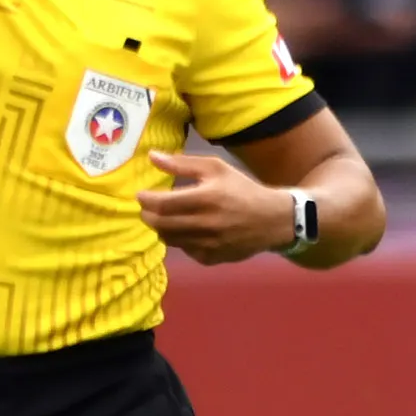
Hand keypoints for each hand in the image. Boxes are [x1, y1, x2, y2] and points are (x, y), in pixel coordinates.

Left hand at [137, 151, 296, 265]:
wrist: (274, 219)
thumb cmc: (241, 189)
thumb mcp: (216, 168)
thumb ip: (182, 163)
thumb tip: (151, 157)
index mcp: (207, 198)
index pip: (163, 204)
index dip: (145, 200)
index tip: (141, 195)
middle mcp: (207, 224)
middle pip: (161, 224)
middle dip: (148, 215)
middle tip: (147, 208)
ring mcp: (209, 244)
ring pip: (169, 239)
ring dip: (160, 228)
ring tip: (164, 217)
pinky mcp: (211, 258)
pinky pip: (184, 250)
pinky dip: (179, 240)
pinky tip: (185, 230)